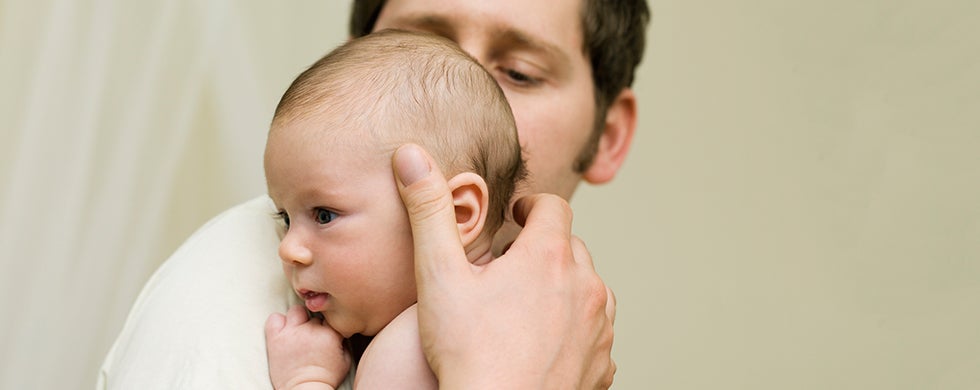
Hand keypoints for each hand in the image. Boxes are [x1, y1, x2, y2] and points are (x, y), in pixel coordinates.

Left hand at [265, 305, 350, 389]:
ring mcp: (292, 333)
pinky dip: (277, 322)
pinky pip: (274, 318)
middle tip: (312, 337)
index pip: (330, 316)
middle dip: (313, 325)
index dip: (327, 325)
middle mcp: (311, 330)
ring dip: (297, 319)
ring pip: (296, 311)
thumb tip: (341, 332)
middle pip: (314, 315)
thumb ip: (344, 342)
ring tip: (297, 331)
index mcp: (330, 333)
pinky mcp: (276, 339)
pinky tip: (282, 332)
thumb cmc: (326, 378)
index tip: (325, 333)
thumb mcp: (346, 361)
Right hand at [392, 144, 616, 388]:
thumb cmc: (467, 354)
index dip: (531, 206)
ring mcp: (599, 328)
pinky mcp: (602, 365)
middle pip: (571, 248)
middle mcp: (585, 287)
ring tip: (527, 305)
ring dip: (564, 288)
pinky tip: (543, 342)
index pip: (552, 207)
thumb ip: (428, 210)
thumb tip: (412, 155)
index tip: (515, 216)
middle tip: (510, 267)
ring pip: (589, 289)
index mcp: (548, 257)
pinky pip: (595, 334)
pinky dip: (575, 330)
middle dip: (544, 249)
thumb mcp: (438, 275)